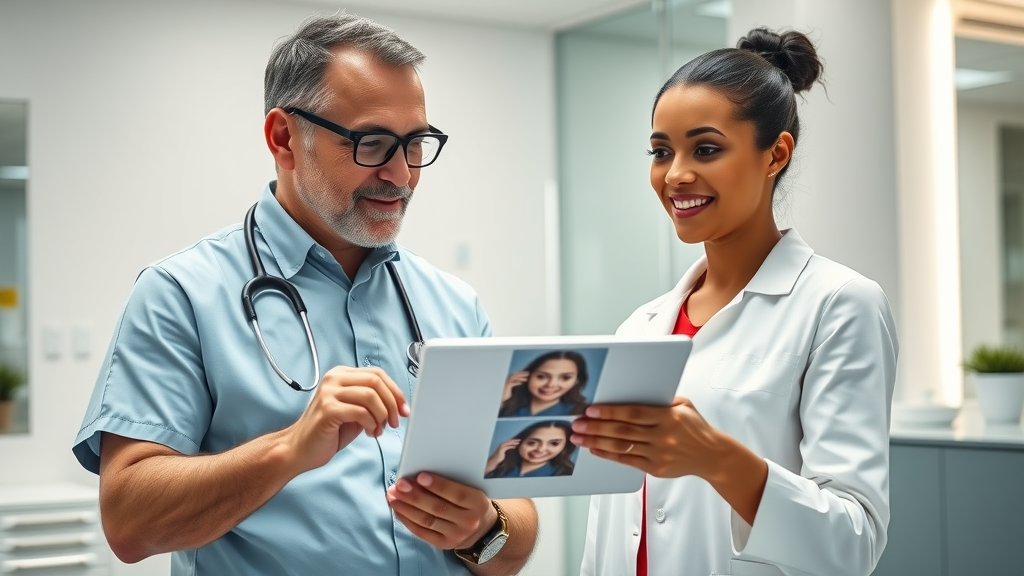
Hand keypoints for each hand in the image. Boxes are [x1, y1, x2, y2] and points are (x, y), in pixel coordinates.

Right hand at [284, 366, 408, 473]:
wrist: (299, 449)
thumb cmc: (328, 431)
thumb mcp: (354, 410)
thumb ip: (372, 401)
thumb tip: (399, 403)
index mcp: (341, 375)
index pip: (377, 374)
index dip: (395, 391)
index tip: (404, 408)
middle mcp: (334, 379)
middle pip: (376, 381)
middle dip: (392, 403)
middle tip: (395, 421)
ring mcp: (329, 393)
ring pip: (370, 395)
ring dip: (382, 416)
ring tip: (379, 430)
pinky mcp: (327, 409)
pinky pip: (361, 412)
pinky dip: (372, 424)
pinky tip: (370, 432)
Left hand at [386, 473, 495, 549]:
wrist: (482, 528)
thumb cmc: (471, 501)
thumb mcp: (472, 488)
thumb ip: (454, 481)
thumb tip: (422, 475)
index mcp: (478, 503)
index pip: (457, 494)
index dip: (438, 485)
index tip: (420, 476)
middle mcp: (469, 521)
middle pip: (438, 508)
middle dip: (415, 496)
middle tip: (399, 485)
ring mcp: (456, 535)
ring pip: (427, 520)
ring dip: (406, 507)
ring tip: (392, 496)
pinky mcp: (444, 544)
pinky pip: (422, 532)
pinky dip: (407, 520)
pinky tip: (398, 509)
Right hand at [484, 439, 519, 474]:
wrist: (494, 460)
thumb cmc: (499, 457)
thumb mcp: (504, 452)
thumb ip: (507, 449)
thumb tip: (512, 449)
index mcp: (503, 444)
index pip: (509, 441)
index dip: (514, 440)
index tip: (519, 440)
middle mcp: (502, 444)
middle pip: (510, 441)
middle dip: (515, 440)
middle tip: (520, 440)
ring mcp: (501, 446)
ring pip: (509, 443)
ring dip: (514, 443)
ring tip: (519, 443)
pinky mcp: (501, 449)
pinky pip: (508, 447)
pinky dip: (512, 446)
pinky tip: (515, 447)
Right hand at [501, 370, 529, 401]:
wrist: (503, 399)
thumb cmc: (508, 394)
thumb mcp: (513, 388)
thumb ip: (516, 383)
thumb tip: (523, 381)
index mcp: (509, 379)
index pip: (516, 374)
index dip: (522, 373)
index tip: (528, 373)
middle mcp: (507, 379)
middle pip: (515, 374)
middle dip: (522, 373)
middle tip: (528, 373)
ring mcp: (506, 383)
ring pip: (514, 378)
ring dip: (520, 378)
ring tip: (526, 379)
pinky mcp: (506, 387)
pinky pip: (511, 383)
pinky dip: (516, 382)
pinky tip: (521, 383)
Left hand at [569, 397, 725, 478]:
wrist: (712, 455)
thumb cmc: (696, 428)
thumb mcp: (684, 405)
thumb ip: (661, 399)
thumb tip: (634, 391)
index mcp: (669, 417)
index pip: (634, 413)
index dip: (611, 411)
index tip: (592, 410)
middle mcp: (663, 436)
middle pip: (623, 430)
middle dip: (596, 427)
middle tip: (577, 423)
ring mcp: (659, 454)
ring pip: (622, 447)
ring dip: (596, 442)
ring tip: (579, 438)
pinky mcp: (656, 468)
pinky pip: (627, 461)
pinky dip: (609, 455)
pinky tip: (595, 449)